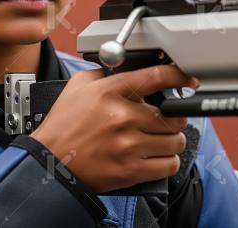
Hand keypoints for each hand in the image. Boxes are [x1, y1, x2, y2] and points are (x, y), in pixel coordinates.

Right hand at [30, 64, 197, 192]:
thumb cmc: (63, 126)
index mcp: (109, 92)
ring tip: (161, 139)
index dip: (178, 76)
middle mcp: (121, 117)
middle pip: (172, 114)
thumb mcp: (78, 87)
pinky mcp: (130, 170)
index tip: (188, 79)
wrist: (49, 162)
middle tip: (166, 119)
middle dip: (174, 117)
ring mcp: (127, 145)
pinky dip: (168, 161)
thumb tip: (127, 67)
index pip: (155, 77)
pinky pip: (168, 165)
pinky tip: (157, 157)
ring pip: (175, 141)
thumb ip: (104, 73)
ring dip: (172, 140)